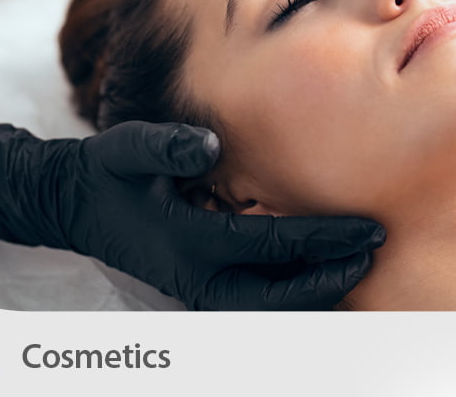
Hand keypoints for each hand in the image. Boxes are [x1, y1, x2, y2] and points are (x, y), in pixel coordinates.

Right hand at [0, 118, 384, 309]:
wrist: (79, 207)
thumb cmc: (110, 173)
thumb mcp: (127, 148)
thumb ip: (166, 145)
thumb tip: (211, 147)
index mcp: (188, 243)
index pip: (271, 244)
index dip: (324, 238)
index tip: (368, 228)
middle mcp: (198, 279)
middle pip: (280, 296)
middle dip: (334, 277)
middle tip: (376, 250)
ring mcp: (200, 293)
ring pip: (272, 311)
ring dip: (319, 293)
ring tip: (361, 264)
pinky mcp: (203, 293)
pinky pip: (260, 306)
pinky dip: (297, 296)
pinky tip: (328, 273)